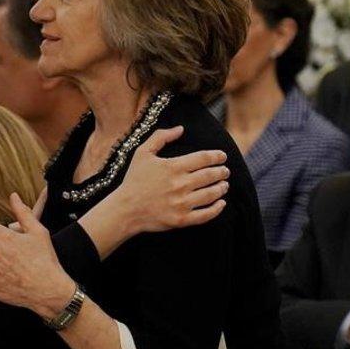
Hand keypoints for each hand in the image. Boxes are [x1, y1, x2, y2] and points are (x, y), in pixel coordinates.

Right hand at [107, 126, 229, 234]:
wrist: (124, 209)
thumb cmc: (133, 180)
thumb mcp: (142, 153)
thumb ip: (161, 137)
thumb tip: (181, 129)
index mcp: (173, 167)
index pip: (204, 158)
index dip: (217, 156)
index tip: (222, 157)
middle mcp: (180, 184)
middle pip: (210, 175)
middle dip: (222, 172)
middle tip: (225, 171)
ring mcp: (182, 203)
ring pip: (211, 194)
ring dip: (221, 188)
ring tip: (224, 185)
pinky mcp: (181, 219)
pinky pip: (205, 215)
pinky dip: (217, 209)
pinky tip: (221, 204)